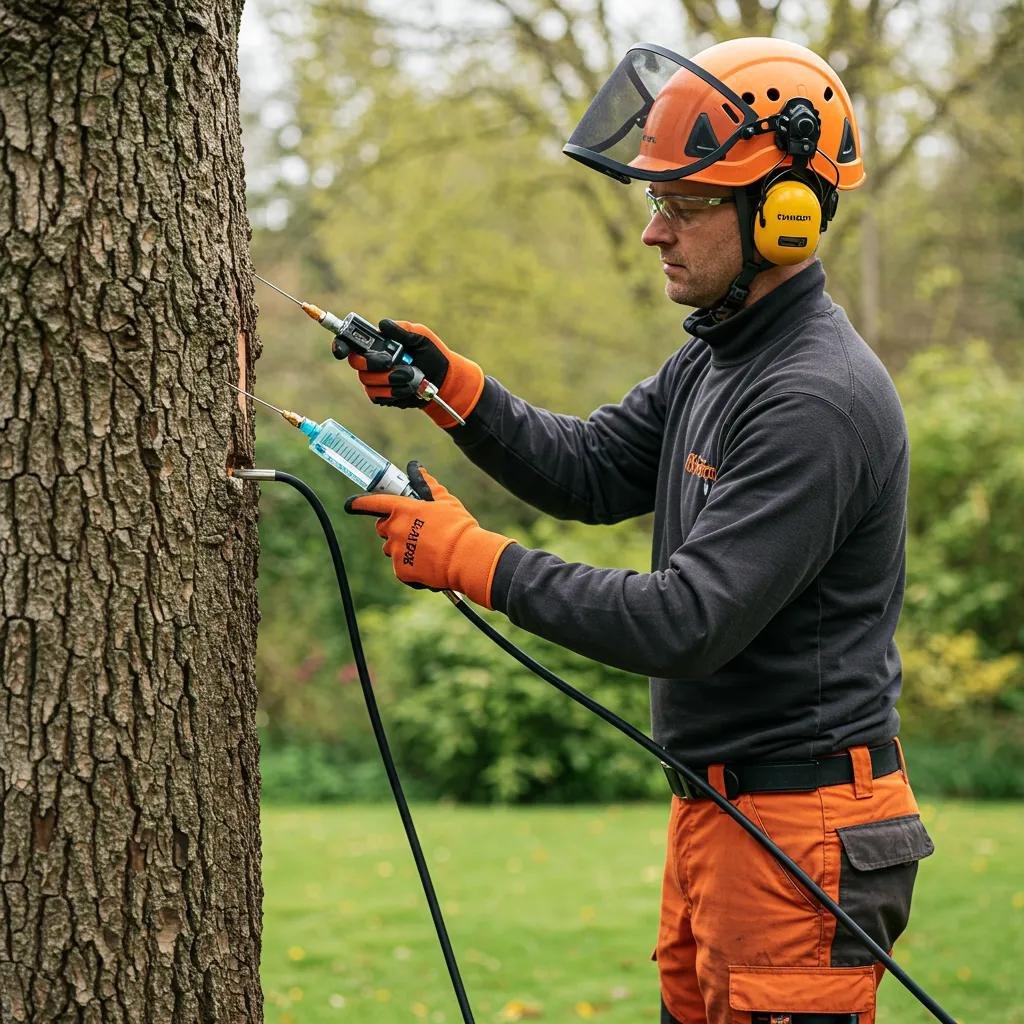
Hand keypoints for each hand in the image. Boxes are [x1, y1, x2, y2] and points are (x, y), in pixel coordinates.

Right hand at [342, 320, 484, 427]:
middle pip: (355, 363)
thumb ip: (402, 330)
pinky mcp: (382, 396)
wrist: (442, 380)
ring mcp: (375, 380)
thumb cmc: (432, 355)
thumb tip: (382, 324)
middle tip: (390, 361)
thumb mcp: (421, 337)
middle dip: (372, 362)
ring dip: (390, 379)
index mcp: (377, 344)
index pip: (349, 342)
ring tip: (410, 375)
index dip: (340, 345)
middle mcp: (371, 361)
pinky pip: (377, 396)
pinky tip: (408, 387)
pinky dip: (394, 392)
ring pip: (368, 382)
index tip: (342, 350)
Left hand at [344, 462, 513, 606]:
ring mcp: (396, 551)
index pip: (374, 502)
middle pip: (382, 527)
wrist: (466, 558)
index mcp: (404, 510)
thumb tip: (417, 469)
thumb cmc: (458, 526)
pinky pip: (400, 567)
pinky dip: (411, 566)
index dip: (360, 502)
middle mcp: (395, 529)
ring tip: (426, 549)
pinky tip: (428, 564)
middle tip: (413, 530)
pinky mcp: (401, 570)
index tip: (350, 503)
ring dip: (402, 547)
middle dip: (392, 527)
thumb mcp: (445, 501)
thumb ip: (427, 485)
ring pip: (391, 548)